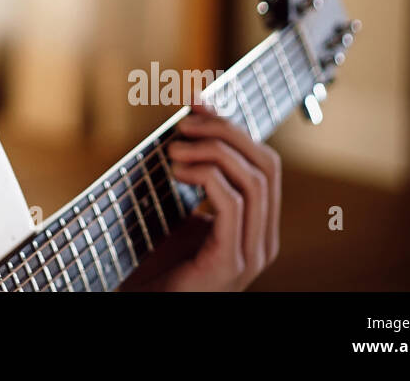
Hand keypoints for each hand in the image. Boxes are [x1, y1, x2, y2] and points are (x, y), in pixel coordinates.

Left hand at [121, 101, 280, 290]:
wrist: (143, 304)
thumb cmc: (155, 262)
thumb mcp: (180, 209)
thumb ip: (194, 173)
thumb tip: (193, 117)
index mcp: (258, 226)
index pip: (264, 162)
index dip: (232, 126)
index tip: (196, 104)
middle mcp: (263, 240)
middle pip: (266, 164)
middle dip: (226, 132)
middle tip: (184, 124)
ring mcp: (250, 255)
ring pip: (254, 181)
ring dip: (212, 151)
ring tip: (174, 149)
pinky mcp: (229, 264)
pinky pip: (233, 205)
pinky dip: (206, 176)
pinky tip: (177, 172)